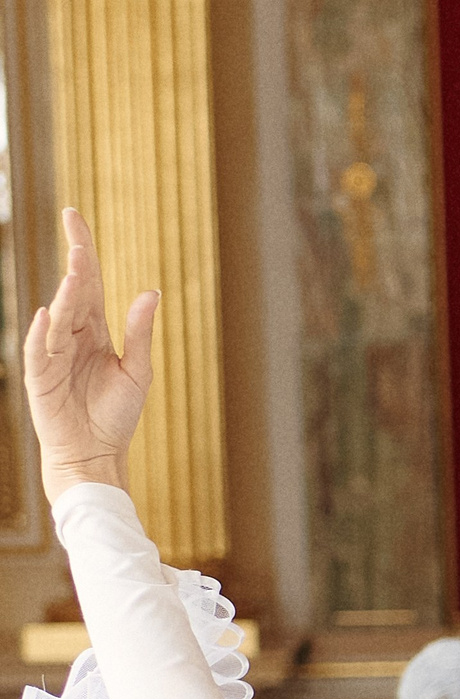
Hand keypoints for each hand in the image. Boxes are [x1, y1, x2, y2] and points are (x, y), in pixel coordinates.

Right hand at [24, 208, 156, 500]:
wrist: (97, 453)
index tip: (73, 215)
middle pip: (72, 293)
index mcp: (94, 330)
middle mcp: (71, 336)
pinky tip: (48, 314)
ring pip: (58, 317)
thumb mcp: (137, 371)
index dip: (81, 248)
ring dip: (66, 295)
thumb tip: (150, 292)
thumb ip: (140, 333)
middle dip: (77, 268)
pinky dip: (42, 334)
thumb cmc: (116, 415)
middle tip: (80, 242)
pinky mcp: (42, 378)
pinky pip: (40, 351)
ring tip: (76, 272)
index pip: (87, 281)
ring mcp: (53, 355)